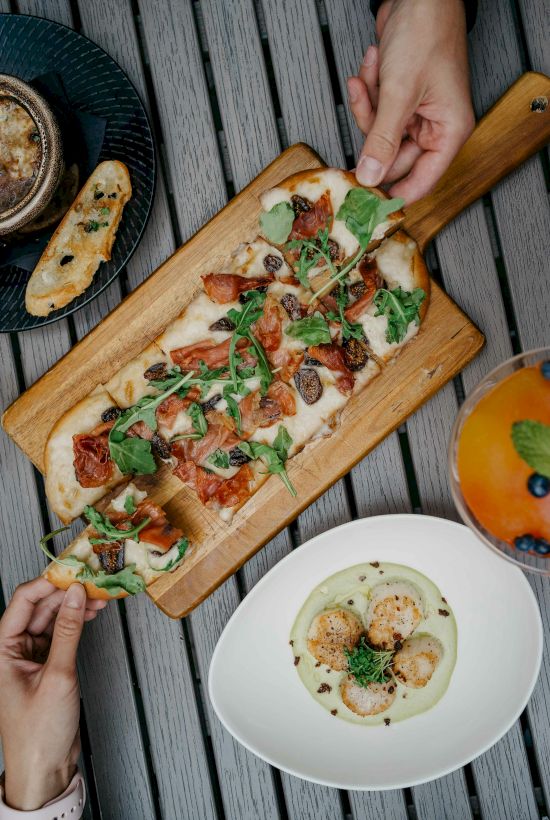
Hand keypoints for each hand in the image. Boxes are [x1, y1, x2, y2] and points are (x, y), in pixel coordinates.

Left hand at [0, 578, 105, 809]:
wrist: (44, 770)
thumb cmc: (39, 732)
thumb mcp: (57, 676)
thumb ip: (67, 631)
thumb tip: (75, 594)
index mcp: (1, 650)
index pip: (22, 601)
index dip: (48, 582)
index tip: (74, 570)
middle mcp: (12, 649)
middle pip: (39, 607)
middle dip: (66, 592)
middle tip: (94, 579)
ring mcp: (28, 657)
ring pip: (51, 618)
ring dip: (74, 606)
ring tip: (99, 594)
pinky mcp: (45, 665)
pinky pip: (60, 634)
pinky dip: (76, 622)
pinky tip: (91, 612)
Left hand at [348, 0, 474, 202]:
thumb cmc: (426, 32)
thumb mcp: (399, 94)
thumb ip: (382, 141)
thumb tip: (370, 177)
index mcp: (449, 131)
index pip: (423, 180)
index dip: (396, 192)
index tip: (369, 203)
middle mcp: (435, 126)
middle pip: (394, 157)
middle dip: (373, 134)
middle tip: (359, 123)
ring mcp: (415, 113)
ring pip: (379, 134)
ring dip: (368, 105)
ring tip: (371, 76)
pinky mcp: (398, 100)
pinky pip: (374, 112)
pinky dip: (368, 91)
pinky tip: (372, 65)